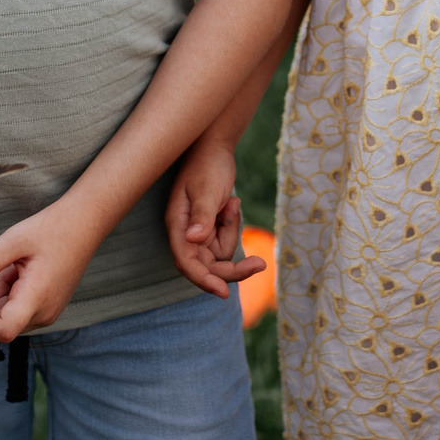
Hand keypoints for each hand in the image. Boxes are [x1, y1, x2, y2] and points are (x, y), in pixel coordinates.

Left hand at [0, 200, 108, 342]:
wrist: (84, 224)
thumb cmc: (51, 229)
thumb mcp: (14, 240)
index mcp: (37, 298)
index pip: (1, 329)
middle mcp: (41, 314)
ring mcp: (43, 314)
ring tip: (11, 265)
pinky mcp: (41, 309)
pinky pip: (9, 310)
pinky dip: (1, 295)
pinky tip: (15, 271)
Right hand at [164, 139, 265, 299]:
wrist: (214, 147)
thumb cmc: (207, 165)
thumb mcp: (207, 190)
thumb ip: (202, 216)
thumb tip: (193, 241)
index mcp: (178, 225)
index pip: (187, 262)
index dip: (203, 280)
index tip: (223, 293)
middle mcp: (186, 233)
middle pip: (207, 266)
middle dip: (232, 268)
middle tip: (261, 264)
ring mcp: (198, 232)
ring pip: (220, 254)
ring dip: (232, 233)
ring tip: (232, 203)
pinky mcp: (210, 227)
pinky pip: (226, 240)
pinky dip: (234, 226)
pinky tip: (232, 203)